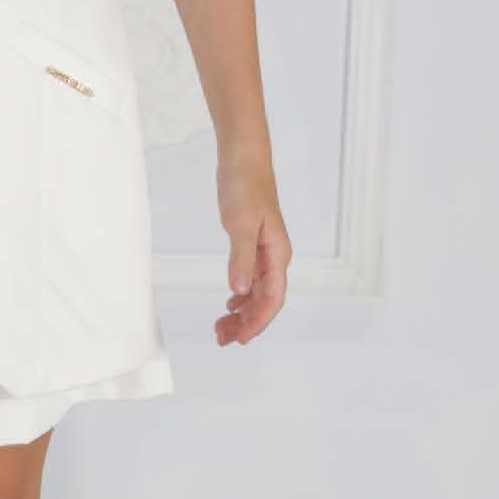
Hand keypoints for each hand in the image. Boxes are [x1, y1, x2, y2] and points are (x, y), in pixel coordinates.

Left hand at [213, 158, 289, 345]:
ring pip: (257, 293)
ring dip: (242, 313)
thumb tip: (239, 292)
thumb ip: (240, 258)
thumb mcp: (240, 223)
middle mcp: (274, 257)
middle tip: (222, 338)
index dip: (258, 321)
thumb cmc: (245, 186)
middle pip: (265, 301)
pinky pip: (250, 280)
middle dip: (247, 323)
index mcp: (277, 254)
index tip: (240, 339)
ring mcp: (264, 252)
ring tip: (221, 328)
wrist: (243, 159)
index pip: (272, 298)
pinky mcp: (252, 245)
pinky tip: (229, 305)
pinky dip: (240, 296)